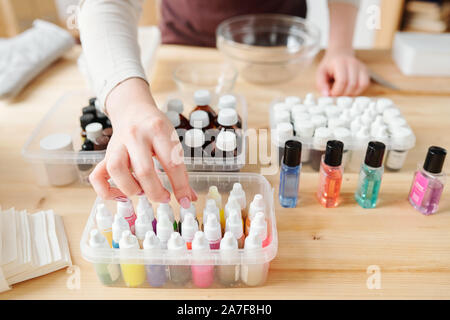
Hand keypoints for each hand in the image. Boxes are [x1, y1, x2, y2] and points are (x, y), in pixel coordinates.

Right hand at [89, 78, 196, 207]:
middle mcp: (136, 136)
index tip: (185, 200)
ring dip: (131, 189)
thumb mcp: (172, 141)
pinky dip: (107, 191)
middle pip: (144, 170)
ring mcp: (117, 145)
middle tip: (164, 197)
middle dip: (156, 192)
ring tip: (142, 192)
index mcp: (158, 130)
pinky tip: (121, 196)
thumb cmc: (156, 128)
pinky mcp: (106, 154)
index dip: (180, 186)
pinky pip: (97, 176)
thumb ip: (180, 169)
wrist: (133, 109)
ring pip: (117, 171)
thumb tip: (188, 198)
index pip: (172, 163)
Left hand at [316, 49, 369, 96]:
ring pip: (360, 85)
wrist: (340, 53)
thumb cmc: (329, 65)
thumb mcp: (320, 73)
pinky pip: (365, 84)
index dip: (336, 91)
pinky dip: (358, 91)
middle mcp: (353, 63)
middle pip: (352, 84)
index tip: (331, 94)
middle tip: (336, 95)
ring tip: (342, 93)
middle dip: (343, 94)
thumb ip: (321, 84)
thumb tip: (326, 95)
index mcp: (340, 63)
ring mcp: (361, 67)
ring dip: (351, 94)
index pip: (342, 81)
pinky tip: (349, 91)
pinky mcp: (365, 71)